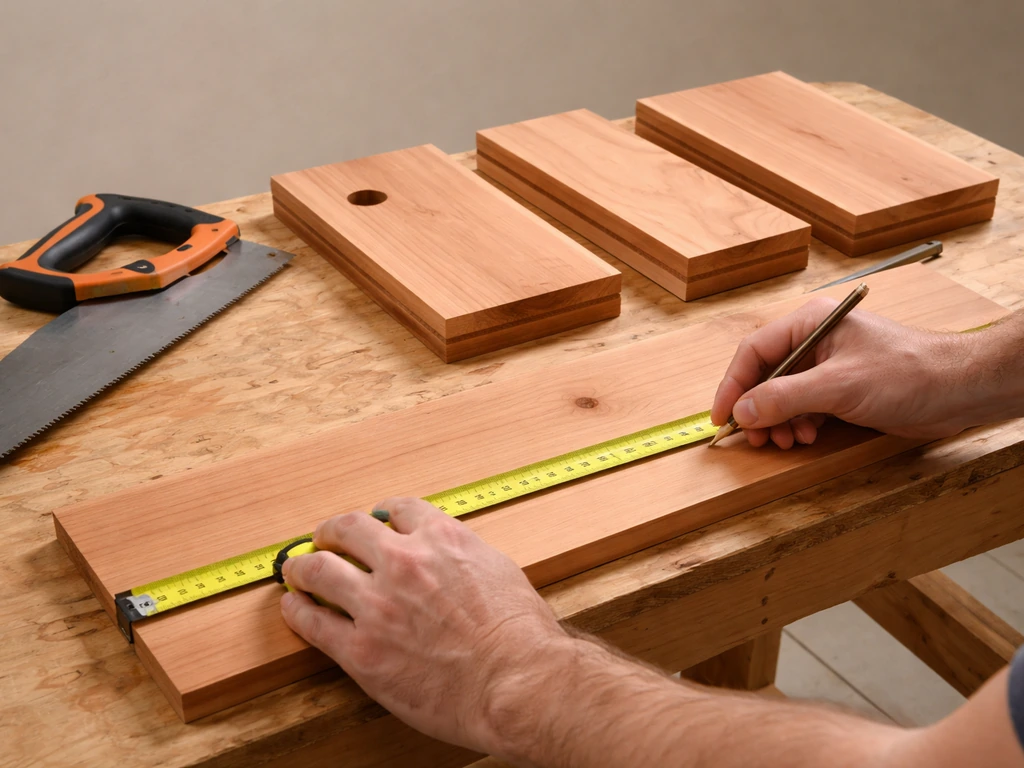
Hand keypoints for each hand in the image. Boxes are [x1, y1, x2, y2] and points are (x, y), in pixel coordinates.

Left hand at [279, 497, 570, 754]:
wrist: (516, 681)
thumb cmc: (520, 636)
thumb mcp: (499, 570)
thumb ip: (466, 557)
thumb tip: (452, 559)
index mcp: (442, 539)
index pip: (398, 510)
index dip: (382, 514)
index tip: (375, 521)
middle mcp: (405, 562)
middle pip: (349, 528)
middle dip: (332, 530)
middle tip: (324, 537)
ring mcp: (378, 605)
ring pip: (319, 569)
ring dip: (303, 566)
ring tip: (296, 570)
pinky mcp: (361, 650)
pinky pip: (313, 623)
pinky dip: (297, 611)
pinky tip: (294, 608)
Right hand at [711, 297, 976, 448]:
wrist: (959, 390)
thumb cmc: (910, 373)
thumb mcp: (839, 386)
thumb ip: (785, 397)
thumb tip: (743, 411)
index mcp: (811, 322)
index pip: (755, 350)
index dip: (733, 384)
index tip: (721, 416)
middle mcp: (815, 339)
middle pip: (766, 373)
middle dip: (757, 408)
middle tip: (754, 437)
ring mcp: (829, 364)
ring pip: (783, 393)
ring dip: (778, 420)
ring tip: (785, 440)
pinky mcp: (842, 387)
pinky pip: (804, 404)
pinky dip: (799, 422)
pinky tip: (808, 435)